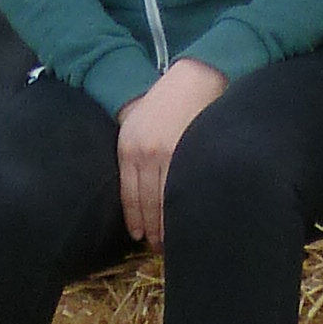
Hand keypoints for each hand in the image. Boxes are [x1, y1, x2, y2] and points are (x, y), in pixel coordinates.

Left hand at [116, 59, 230, 242]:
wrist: (194, 76)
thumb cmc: (166, 99)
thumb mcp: (137, 120)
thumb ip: (132, 151)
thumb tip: (136, 188)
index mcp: (128, 148)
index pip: (129, 196)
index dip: (135, 220)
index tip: (140, 236)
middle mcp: (143, 154)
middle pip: (146, 203)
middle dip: (152, 229)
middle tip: (158, 247)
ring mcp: (165, 154)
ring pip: (162, 201)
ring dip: (167, 225)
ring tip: (173, 241)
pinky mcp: (185, 153)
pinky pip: (179, 189)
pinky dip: (181, 208)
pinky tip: (185, 219)